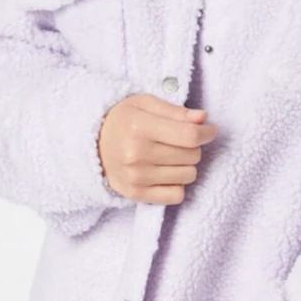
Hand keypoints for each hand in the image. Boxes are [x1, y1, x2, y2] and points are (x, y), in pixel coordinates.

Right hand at [97, 94, 216, 203]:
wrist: (92, 146)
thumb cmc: (123, 121)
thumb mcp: (145, 104)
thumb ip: (176, 111)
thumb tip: (203, 118)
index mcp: (139, 127)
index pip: (190, 136)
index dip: (207, 132)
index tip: (209, 129)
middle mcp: (136, 154)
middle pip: (192, 156)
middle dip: (193, 147)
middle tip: (180, 141)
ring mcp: (136, 177)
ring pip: (188, 176)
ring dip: (186, 165)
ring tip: (170, 156)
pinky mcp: (136, 194)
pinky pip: (177, 195)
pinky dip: (177, 185)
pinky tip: (166, 173)